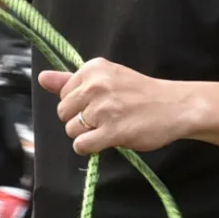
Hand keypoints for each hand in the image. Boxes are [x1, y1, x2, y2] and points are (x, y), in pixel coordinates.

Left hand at [39, 58, 196, 155]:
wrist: (176, 106)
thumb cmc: (140, 93)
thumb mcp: (106, 78)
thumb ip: (70, 80)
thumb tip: (42, 78)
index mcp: (93, 69)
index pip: (63, 94)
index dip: (79, 104)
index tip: (100, 103)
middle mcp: (96, 85)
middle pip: (63, 113)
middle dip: (79, 120)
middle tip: (104, 118)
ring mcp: (104, 109)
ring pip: (71, 130)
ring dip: (86, 135)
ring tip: (109, 127)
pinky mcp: (112, 131)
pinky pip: (81, 145)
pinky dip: (89, 148)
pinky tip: (105, 140)